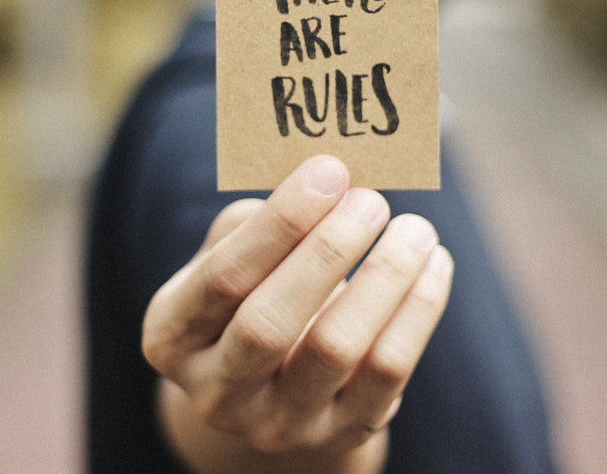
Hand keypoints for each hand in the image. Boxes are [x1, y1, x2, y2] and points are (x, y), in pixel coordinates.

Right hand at [142, 155, 452, 471]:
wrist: (274, 388)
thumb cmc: (253, 291)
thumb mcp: (230, 256)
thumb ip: (258, 221)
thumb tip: (324, 180)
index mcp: (172, 336)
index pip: (222, 279)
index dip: (280, 223)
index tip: (329, 171)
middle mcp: (216, 392)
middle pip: (269, 324)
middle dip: (327, 251)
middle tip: (371, 200)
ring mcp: (278, 424)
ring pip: (336, 349)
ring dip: (384, 277)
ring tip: (415, 228)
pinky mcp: (340, 435)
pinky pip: (388, 372)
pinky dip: (418, 309)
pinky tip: (434, 263)